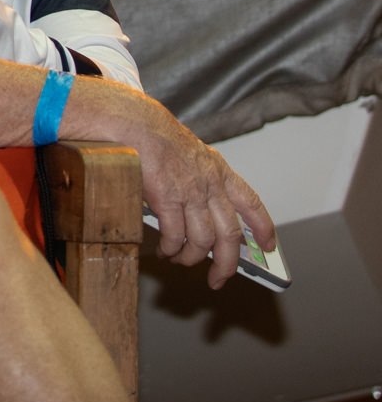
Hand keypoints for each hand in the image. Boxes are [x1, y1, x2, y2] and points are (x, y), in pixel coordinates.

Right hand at [132, 103, 276, 288]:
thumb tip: (201, 211)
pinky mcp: (167, 198)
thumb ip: (201, 179)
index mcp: (219, 172)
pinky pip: (175, 235)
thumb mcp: (191, 154)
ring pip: (202, 240)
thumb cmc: (155, 136)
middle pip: (229, 235)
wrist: (133, 123)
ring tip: (179, 260)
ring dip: (191, 257)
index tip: (269, 246)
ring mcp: (190, 192)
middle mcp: (210, 185)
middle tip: (219, 278)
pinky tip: (164, 250)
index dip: (264, 228)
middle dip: (226, 263)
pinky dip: (171, 248)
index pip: (251, 203)